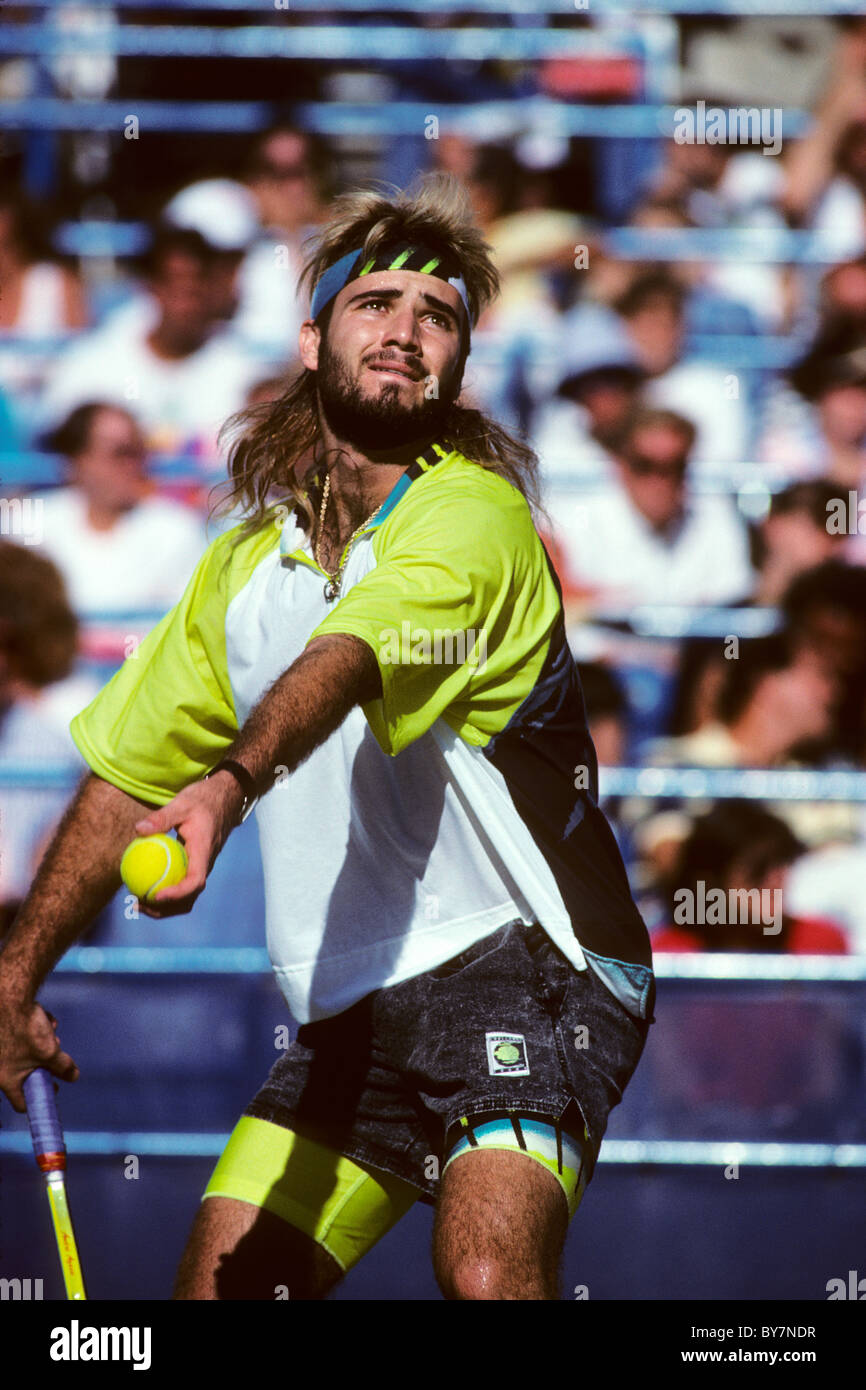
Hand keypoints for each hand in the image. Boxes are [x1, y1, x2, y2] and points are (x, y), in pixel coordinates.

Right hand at [0, 998, 78, 1113]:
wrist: (10, 995)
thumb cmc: (25, 1027)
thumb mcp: (50, 1051)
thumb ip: (63, 1067)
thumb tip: (74, 1077)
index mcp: (6, 1078)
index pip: (21, 1102)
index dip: (40, 1098)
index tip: (53, 1088)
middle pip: (27, 1073)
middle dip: (45, 1062)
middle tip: (55, 1053)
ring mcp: (0, 1049)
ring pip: (27, 1052)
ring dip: (43, 1043)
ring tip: (50, 1030)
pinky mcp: (3, 1032)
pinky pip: (22, 1037)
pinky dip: (34, 1029)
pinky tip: (44, 1017)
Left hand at [129, 771, 244, 917]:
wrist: (224, 798)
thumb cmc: (203, 799)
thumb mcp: (182, 803)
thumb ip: (162, 817)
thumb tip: (139, 829)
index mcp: (204, 852)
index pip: (195, 881)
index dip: (177, 893)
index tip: (156, 895)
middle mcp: (205, 865)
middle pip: (189, 898)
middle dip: (165, 909)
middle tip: (137, 904)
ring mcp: (200, 867)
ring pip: (186, 897)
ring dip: (163, 906)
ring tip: (136, 901)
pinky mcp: (194, 865)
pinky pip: (181, 885)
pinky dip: (164, 890)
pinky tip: (144, 884)